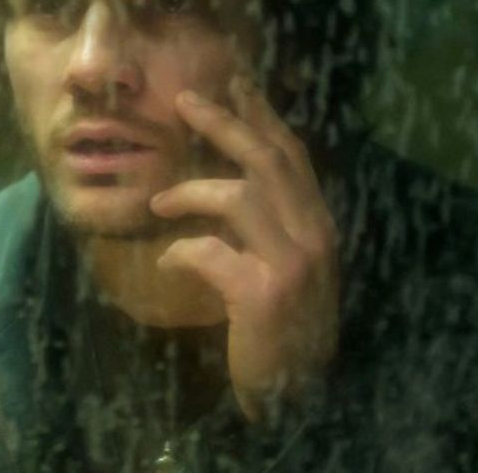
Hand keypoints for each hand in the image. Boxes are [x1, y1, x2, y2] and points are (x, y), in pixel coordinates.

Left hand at [151, 77, 337, 422]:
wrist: (298, 395)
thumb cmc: (284, 328)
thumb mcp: (286, 266)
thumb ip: (270, 226)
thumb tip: (232, 182)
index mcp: (319, 225)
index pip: (293, 156)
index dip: (263, 117)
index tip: (236, 83)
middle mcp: (315, 236)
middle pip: (268, 161)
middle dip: (225, 123)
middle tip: (185, 99)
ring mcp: (293, 263)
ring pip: (240, 197)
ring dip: (191, 191)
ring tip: (158, 200)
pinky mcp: (263, 293)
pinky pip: (211, 252)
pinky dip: (182, 251)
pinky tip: (167, 260)